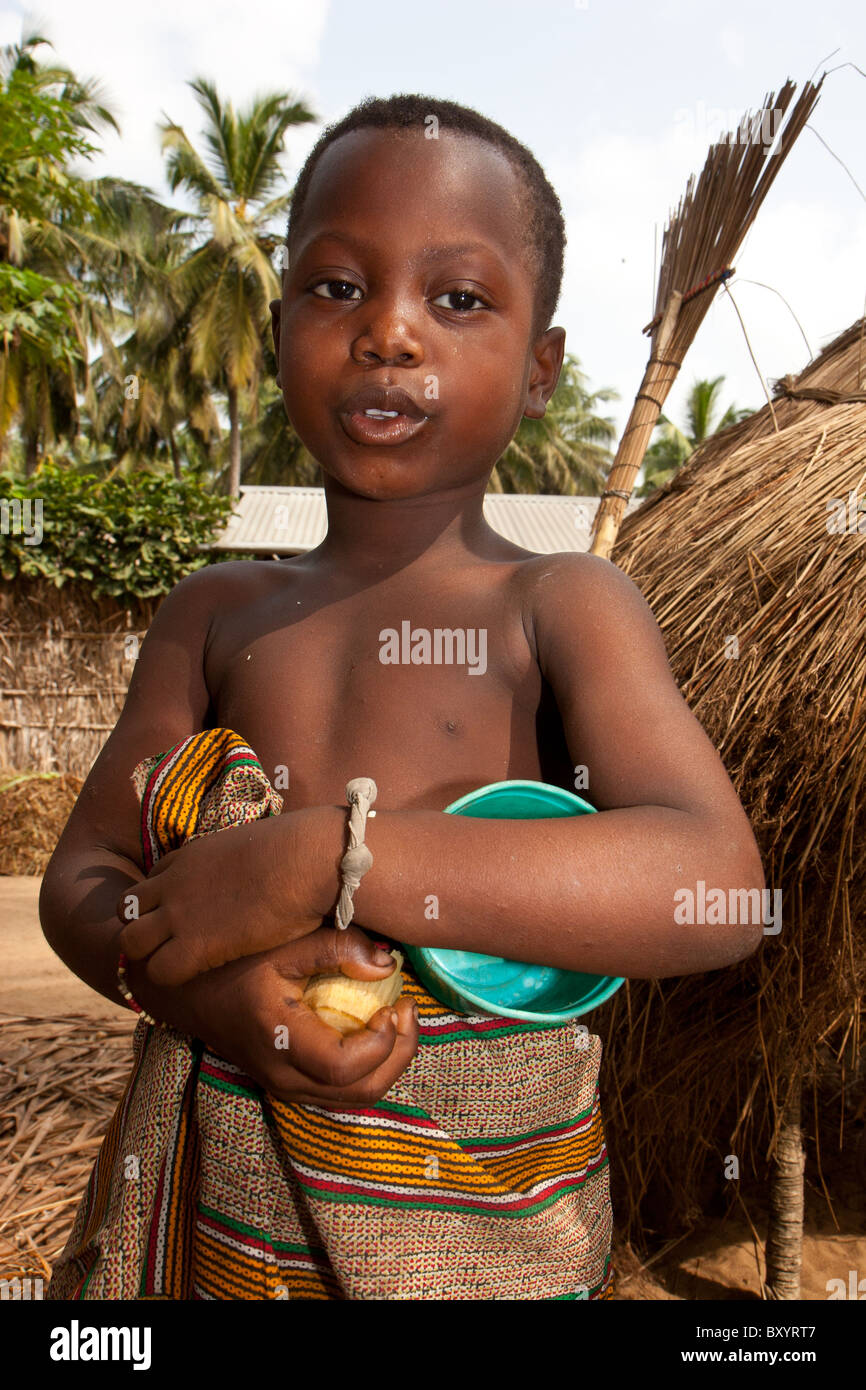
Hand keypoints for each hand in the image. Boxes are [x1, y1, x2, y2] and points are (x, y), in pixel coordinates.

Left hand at [116, 813, 326, 986]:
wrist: (306, 860)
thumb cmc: (298, 850)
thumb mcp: (253, 845)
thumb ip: (238, 860)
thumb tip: (262, 868)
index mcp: (188, 857)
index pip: (152, 883)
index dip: (163, 905)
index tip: (186, 919)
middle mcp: (173, 884)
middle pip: (127, 911)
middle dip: (143, 929)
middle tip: (173, 946)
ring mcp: (178, 914)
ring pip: (130, 942)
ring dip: (150, 955)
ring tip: (183, 966)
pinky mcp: (195, 945)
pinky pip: (159, 971)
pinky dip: (173, 978)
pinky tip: (202, 977)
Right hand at [131, 924, 419, 1107]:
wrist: (189, 991)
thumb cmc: (237, 960)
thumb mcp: (283, 943)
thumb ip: (335, 947)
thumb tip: (387, 963)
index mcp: (278, 1039)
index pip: (343, 1069)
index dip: (381, 1044)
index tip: (393, 1004)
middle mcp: (282, 1075)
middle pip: (359, 1093)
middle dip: (398, 1055)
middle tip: (407, 1010)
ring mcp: (285, 1085)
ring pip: (355, 1099)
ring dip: (388, 1063)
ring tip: (397, 1018)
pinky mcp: (290, 1084)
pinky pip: (341, 1091)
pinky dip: (369, 1068)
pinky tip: (374, 1030)